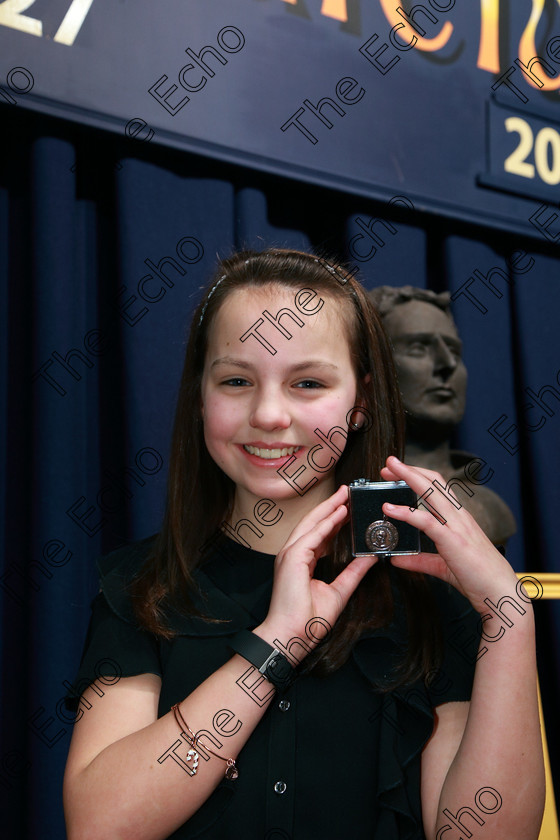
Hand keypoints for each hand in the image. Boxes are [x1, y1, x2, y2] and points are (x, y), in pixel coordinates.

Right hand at [256, 485, 376, 655]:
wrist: (292, 636)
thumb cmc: (308, 620)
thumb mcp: (339, 591)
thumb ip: (354, 573)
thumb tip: (370, 558)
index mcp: (301, 561)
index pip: (319, 533)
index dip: (333, 519)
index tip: (347, 508)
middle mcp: (293, 554)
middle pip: (313, 523)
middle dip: (330, 506)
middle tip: (347, 492)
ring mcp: (290, 554)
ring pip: (311, 523)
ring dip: (329, 508)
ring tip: (344, 495)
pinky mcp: (292, 558)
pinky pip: (312, 535)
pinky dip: (326, 523)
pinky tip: (340, 513)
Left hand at [379, 456, 520, 614]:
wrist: (499, 593)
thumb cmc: (478, 578)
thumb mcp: (442, 566)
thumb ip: (419, 561)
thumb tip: (396, 559)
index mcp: (460, 520)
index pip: (439, 488)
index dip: (418, 476)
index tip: (398, 473)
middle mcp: (460, 517)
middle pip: (433, 482)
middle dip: (409, 469)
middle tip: (389, 463)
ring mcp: (457, 526)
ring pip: (431, 492)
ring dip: (408, 477)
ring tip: (388, 470)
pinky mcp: (453, 540)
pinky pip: (426, 520)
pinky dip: (406, 512)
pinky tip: (389, 508)